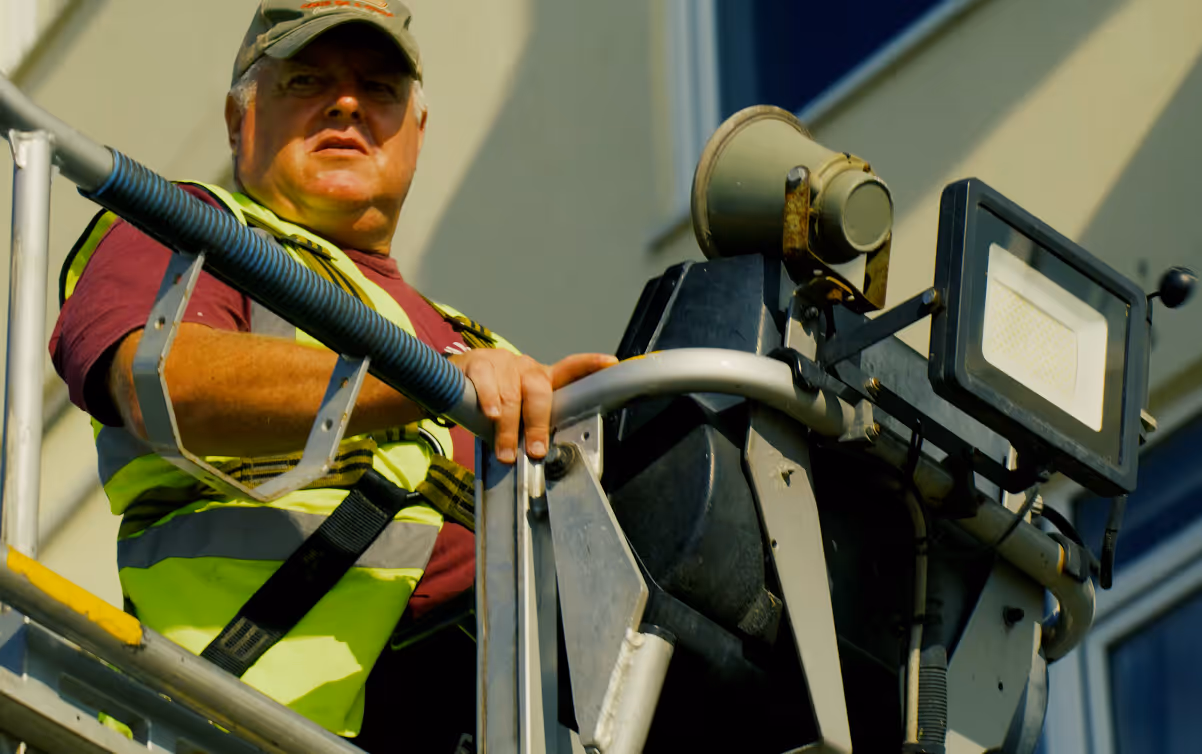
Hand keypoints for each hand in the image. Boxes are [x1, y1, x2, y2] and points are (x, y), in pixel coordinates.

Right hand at [450, 350, 616, 462]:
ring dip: (507, 427)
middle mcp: (526, 368)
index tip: (611, 363)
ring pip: (511, 396)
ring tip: (505, 451)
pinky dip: (489, 400)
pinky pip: (487, 382)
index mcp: (541, 378)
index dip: (590, 365)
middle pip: (539, 393)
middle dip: (537, 426)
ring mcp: (504, 363)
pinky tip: (490, 414)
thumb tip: (541, 457)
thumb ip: (530, 426)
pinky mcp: (480, 362)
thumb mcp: (516, 410)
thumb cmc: (492, 401)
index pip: (570, 368)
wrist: (453, 382)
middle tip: (534, 451)